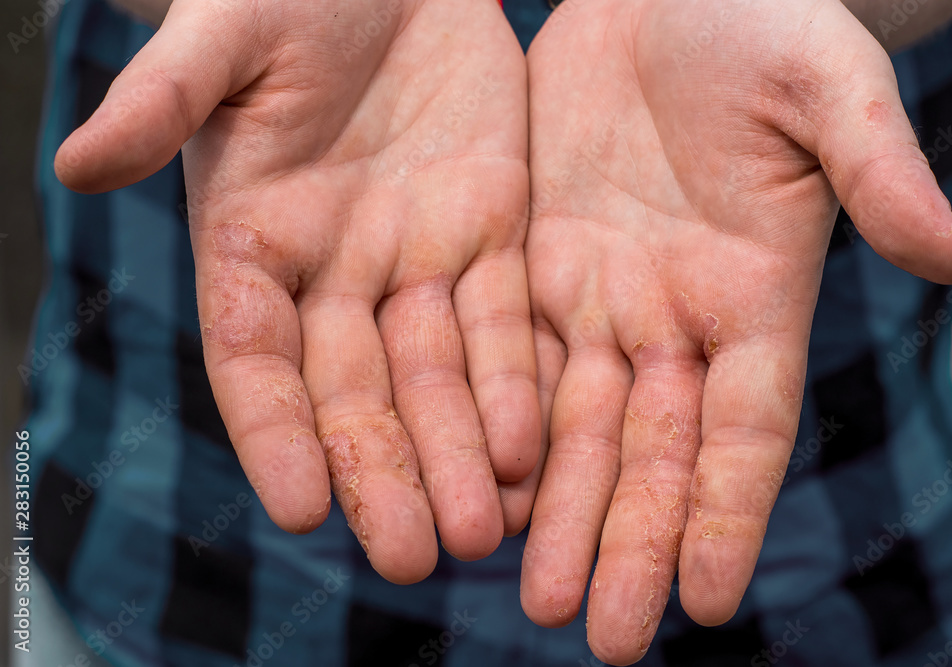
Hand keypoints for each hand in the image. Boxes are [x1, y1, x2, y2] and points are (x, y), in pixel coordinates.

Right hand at [55, 0, 538, 583]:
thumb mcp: (222, 37)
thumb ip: (163, 100)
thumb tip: (75, 163)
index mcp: (253, 242)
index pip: (255, 359)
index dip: (273, 432)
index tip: (296, 507)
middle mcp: (334, 273)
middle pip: (356, 393)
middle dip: (383, 473)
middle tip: (411, 558)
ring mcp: (416, 260)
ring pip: (438, 377)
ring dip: (460, 455)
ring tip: (482, 533)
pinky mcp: (492, 234)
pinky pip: (506, 323)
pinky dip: (515, 387)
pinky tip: (530, 453)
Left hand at [511, 0, 951, 661]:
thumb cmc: (762, 22)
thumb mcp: (826, 84)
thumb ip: (877, 168)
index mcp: (750, 293)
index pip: (744, 428)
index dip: (728, 512)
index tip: (708, 603)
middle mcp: (671, 315)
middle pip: (651, 451)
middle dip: (628, 541)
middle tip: (600, 637)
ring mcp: (599, 294)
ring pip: (573, 425)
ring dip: (555, 511)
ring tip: (532, 599)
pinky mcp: (534, 261)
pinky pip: (507, 361)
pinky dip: (496, 431)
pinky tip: (479, 494)